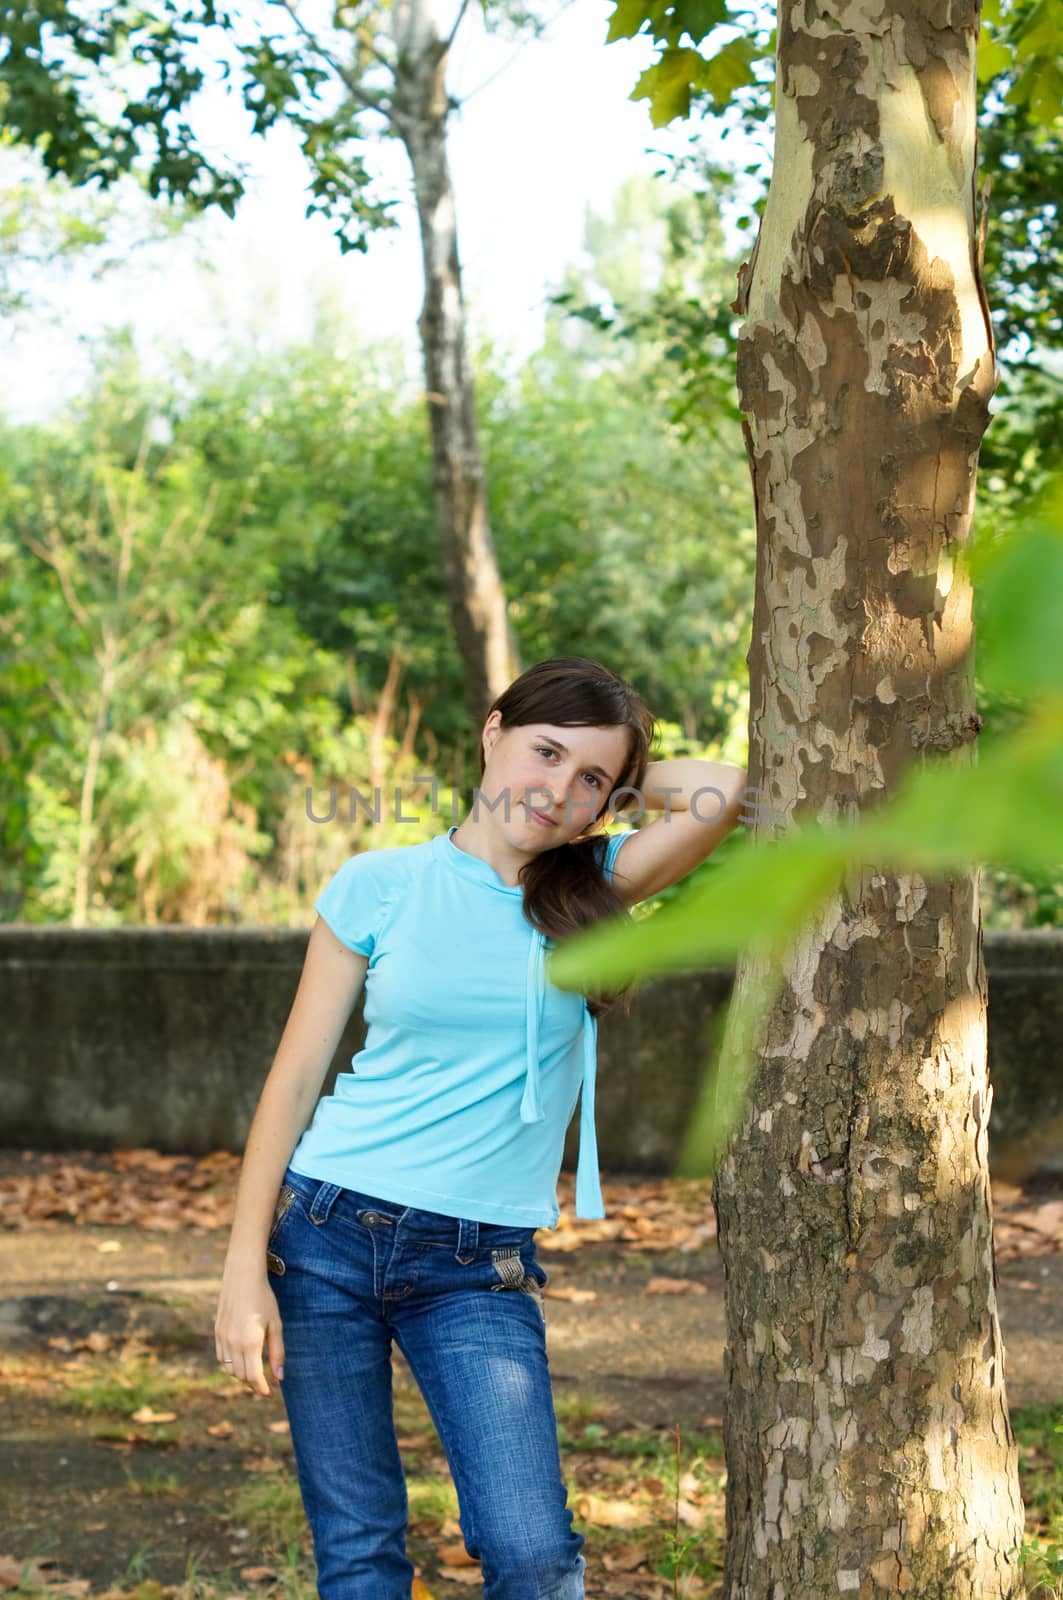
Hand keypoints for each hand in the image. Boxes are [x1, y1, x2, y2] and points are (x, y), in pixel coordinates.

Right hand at [214, 1265, 285, 1396]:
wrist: (242, 1277)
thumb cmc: (263, 1299)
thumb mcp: (275, 1325)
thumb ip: (277, 1352)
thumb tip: (279, 1377)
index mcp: (250, 1342)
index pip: (254, 1377)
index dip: (262, 1389)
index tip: (271, 1393)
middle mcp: (233, 1344)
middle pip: (242, 1376)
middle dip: (254, 1384)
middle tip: (267, 1384)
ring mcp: (222, 1339)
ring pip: (230, 1370)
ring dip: (242, 1376)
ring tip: (256, 1373)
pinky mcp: (217, 1333)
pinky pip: (222, 1359)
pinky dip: (231, 1366)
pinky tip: (243, 1360)